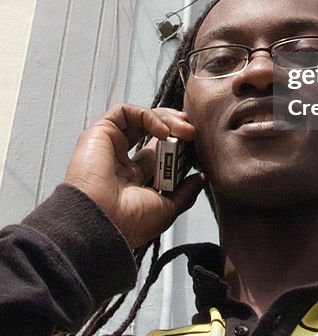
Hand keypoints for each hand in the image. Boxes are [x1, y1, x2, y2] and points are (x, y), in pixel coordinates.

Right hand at [65, 104, 204, 248]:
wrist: (101, 222)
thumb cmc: (125, 223)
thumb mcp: (166, 210)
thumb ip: (185, 193)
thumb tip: (199, 180)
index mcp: (132, 182)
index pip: (158, 154)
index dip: (178, 147)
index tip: (194, 150)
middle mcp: (120, 162)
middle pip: (151, 133)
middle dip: (175, 128)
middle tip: (191, 133)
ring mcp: (109, 146)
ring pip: (140, 119)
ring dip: (166, 119)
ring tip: (184, 129)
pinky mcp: (100, 133)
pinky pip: (126, 112)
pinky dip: (148, 116)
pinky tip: (162, 131)